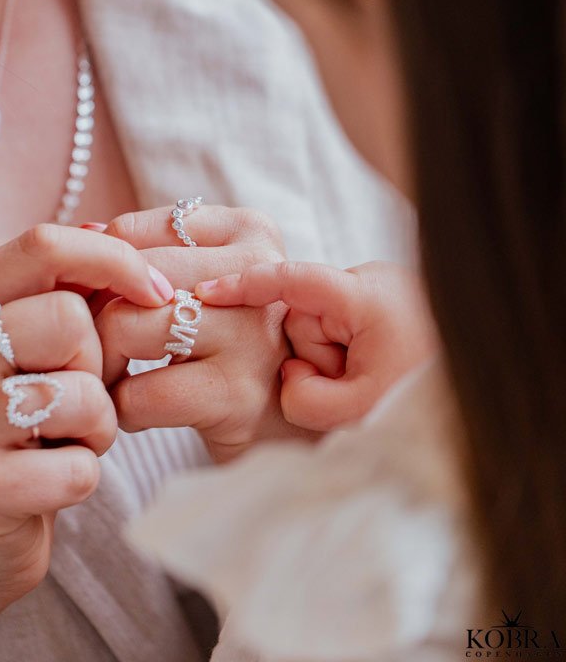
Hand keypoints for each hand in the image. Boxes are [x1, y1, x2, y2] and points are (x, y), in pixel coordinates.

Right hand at [0, 226, 172, 661]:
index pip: (42, 244)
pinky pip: (79, 466)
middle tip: (78, 397)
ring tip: (67, 441)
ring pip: (80, 392)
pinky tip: (50, 484)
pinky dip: (84, 476)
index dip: (114, 260)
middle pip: (69, 318)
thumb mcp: (28, 354)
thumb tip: (117, 236)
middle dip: (100, 362)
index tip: (158, 293)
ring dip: (97, 424)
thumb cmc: (14, 432)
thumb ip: (65, 297)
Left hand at [94, 206, 313, 463]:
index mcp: (248, 231)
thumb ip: (153, 251)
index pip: (131, 232)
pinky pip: (139, 394)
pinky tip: (138, 411)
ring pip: (126, 326)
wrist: (293, 421)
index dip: (96, 275)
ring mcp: (251, 334)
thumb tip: (83, 230)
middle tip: (92, 347)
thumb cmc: (235, 345)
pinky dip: (121, 409)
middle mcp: (256, 273)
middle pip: (126, 278)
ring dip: (102, 363)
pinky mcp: (237, 395)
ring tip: (114, 377)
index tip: (95, 306)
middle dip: (92, 319)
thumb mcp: (210, 284)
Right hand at [196, 260, 438, 430]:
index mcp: (367, 297)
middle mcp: (372, 284)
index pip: (294, 278)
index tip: (205, 293)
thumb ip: (305, 398)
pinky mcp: (382, 309)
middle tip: (349, 388)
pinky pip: (341, 331)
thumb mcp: (359, 411)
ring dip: (332, 364)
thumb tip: (290, 379)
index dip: (245, 285)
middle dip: (314, 357)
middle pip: (303, 315)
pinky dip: (345, 360)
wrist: (484, 408)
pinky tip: (370, 379)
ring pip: (320, 328)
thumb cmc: (425, 400)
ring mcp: (379, 294)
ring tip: (369, 387)